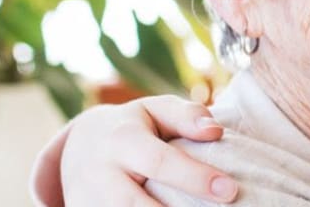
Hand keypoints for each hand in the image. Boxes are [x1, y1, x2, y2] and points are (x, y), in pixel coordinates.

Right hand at [31, 95, 237, 205]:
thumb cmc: (133, 127)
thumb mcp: (155, 110)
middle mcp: (100, 173)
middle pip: (135, 204)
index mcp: (122, 140)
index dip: (195, 178)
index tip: (230, 190)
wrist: (79, 146)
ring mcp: (87, 199)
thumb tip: (215, 131)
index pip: (160, 161)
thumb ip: (186, 115)